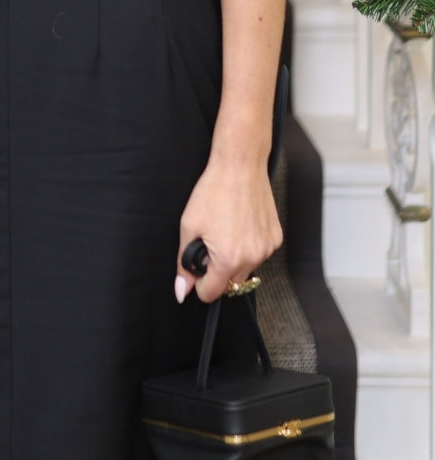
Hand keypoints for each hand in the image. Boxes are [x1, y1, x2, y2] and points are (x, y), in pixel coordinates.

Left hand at [174, 155, 281, 303]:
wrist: (240, 166)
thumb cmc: (213, 191)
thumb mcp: (189, 225)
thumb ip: (184, 262)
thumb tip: (182, 290)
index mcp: (228, 259)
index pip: (211, 293)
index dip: (199, 283)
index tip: (196, 269)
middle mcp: (252, 258)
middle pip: (230, 283)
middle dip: (216, 270)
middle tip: (209, 242)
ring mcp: (267, 249)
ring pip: (246, 269)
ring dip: (234, 259)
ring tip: (225, 229)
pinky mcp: (276, 238)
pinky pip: (259, 253)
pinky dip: (249, 246)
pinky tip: (241, 224)